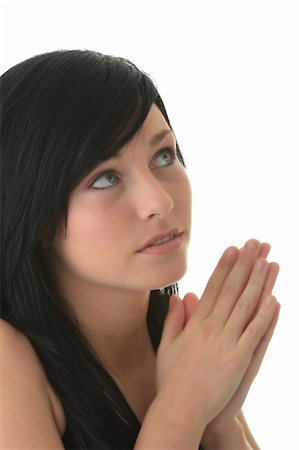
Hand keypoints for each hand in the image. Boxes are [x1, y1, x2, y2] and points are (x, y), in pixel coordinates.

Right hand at [156, 239, 278, 429]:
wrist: (180, 408)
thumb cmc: (172, 378)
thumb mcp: (167, 344)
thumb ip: (174, 319)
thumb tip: (178, 296)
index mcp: (196, 323)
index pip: (213, 287)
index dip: (224, 266)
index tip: (232, 248)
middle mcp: (212, 328)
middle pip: (232, 290)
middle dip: (244, 265)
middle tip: (255, 243)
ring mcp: (227, 343)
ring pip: (245, 306)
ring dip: (258, 282)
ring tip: (267, 261)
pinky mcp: (239, 360)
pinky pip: (254, 333)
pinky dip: (265, 315)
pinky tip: (274, 298)